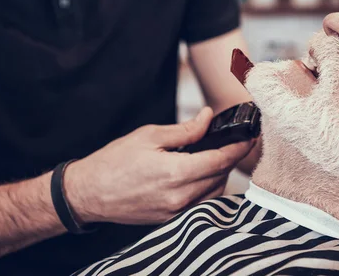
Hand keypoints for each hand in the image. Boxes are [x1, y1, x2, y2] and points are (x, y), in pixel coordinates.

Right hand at [64, 107, 253, 224]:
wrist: (88, 193)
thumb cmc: (114, 161)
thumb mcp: (149, 136)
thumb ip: (185, 130)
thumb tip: (207, 118)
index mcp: (175, 173)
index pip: (221, 160)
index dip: (239, 147)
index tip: (250, 136)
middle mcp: (179, 197)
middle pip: (220, 177)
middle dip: (230, 158)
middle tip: (233, 141)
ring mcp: (175, 212)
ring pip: (213, 192)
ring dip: (219, 174)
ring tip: (214, 156)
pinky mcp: (170, 220)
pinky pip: (200, 204)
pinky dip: (206, 188)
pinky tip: (200, 174)